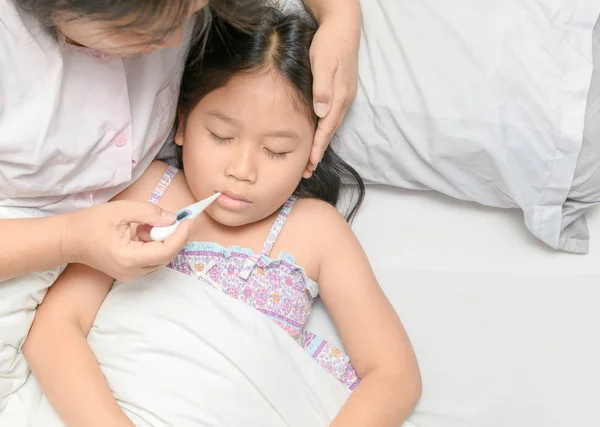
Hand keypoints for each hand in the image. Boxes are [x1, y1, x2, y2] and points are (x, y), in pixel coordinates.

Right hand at [63, 200, 191, 281]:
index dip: (180, 235)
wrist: (69, 240)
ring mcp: (130, 276)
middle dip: (174, 236)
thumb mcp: (122, 210)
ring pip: (161, 260)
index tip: (188, 220)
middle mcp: (132, 272)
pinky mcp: (129, 273)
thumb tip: (172, 218)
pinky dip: (154, 246)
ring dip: (163, 241)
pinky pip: (152, 261)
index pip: (166, 251)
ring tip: (147, 225)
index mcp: (129, 258)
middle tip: (174, 219)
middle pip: (166, 257)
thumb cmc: (91, 223)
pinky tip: (142, 233)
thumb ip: (149, 213)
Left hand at [306, 8, 360, 176]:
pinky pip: (331, 117)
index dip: (318, 147)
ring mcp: (343, 97)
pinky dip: (324, 130)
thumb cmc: (330, 44)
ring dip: (321, 143)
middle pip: (330, 132)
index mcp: (340, 96)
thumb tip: (322, 111)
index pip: (327, 128)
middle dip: (319, 152)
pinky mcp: (340, 93)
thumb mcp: (324, 63)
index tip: (310, 163)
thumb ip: (323, 87)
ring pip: (331, 126)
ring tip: (311, 160)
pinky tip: (317, 135)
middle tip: (307, 170)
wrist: (343, 28)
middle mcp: (343, 100)